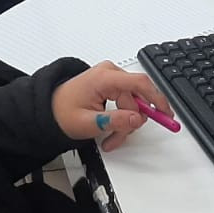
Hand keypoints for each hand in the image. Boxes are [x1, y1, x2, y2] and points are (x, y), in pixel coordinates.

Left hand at [52, 61, 174, 151]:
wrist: (48, 109)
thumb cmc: (61, 112)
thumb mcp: (89, 123)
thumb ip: (115, 121)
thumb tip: (137, 119)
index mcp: (104, 78)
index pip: (140, 84)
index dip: (156, 99)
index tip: (165, 114)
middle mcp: (110, 73)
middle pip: (137, 99)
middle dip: (130, 122)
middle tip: (118, 139)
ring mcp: (110, 78)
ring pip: (132, 104)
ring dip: (124, 124)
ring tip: (109, 138)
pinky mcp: (110, 85)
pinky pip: (125, 102)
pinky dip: (120, 118)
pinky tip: (110, 129)